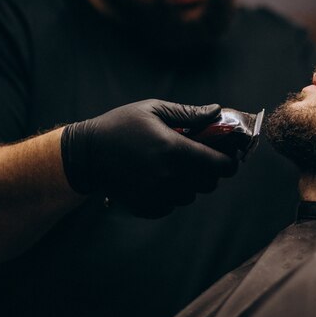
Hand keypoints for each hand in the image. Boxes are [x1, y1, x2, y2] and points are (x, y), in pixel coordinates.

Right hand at [60, 99, 237, 217]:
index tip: (229, 158)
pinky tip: (160, 180)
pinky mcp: (146, 206)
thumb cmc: (121, 125)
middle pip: (209, 184)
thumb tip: (217, 111)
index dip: (229, 162)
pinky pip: (172, 206)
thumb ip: (189, 113)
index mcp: (174, 149)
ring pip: (191, 196)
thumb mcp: (154, 110)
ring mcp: (157, 194)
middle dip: (210, 172)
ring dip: (190, 184)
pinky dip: (172, 196)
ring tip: (176, 168)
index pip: (218, 165)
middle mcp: (168, 175)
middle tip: (201, 160)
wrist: (86, 154)